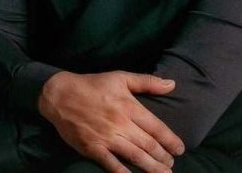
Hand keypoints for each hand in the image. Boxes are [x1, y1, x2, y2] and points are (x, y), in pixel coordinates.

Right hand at [38, 70, 184, 172]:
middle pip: (148, 145)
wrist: (60, 95)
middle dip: (163, 157)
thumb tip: (172, 84)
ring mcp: (106, 137)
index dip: (170, 140)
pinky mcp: (92, 148)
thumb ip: (147, 82)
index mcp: (128, 106)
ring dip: (152, 168)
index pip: (156, 127)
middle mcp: (120, 123)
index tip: (180, 148)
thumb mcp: (120, 77)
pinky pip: (112, 165)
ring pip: (135, 157)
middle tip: (172, 164)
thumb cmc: (93, 85)